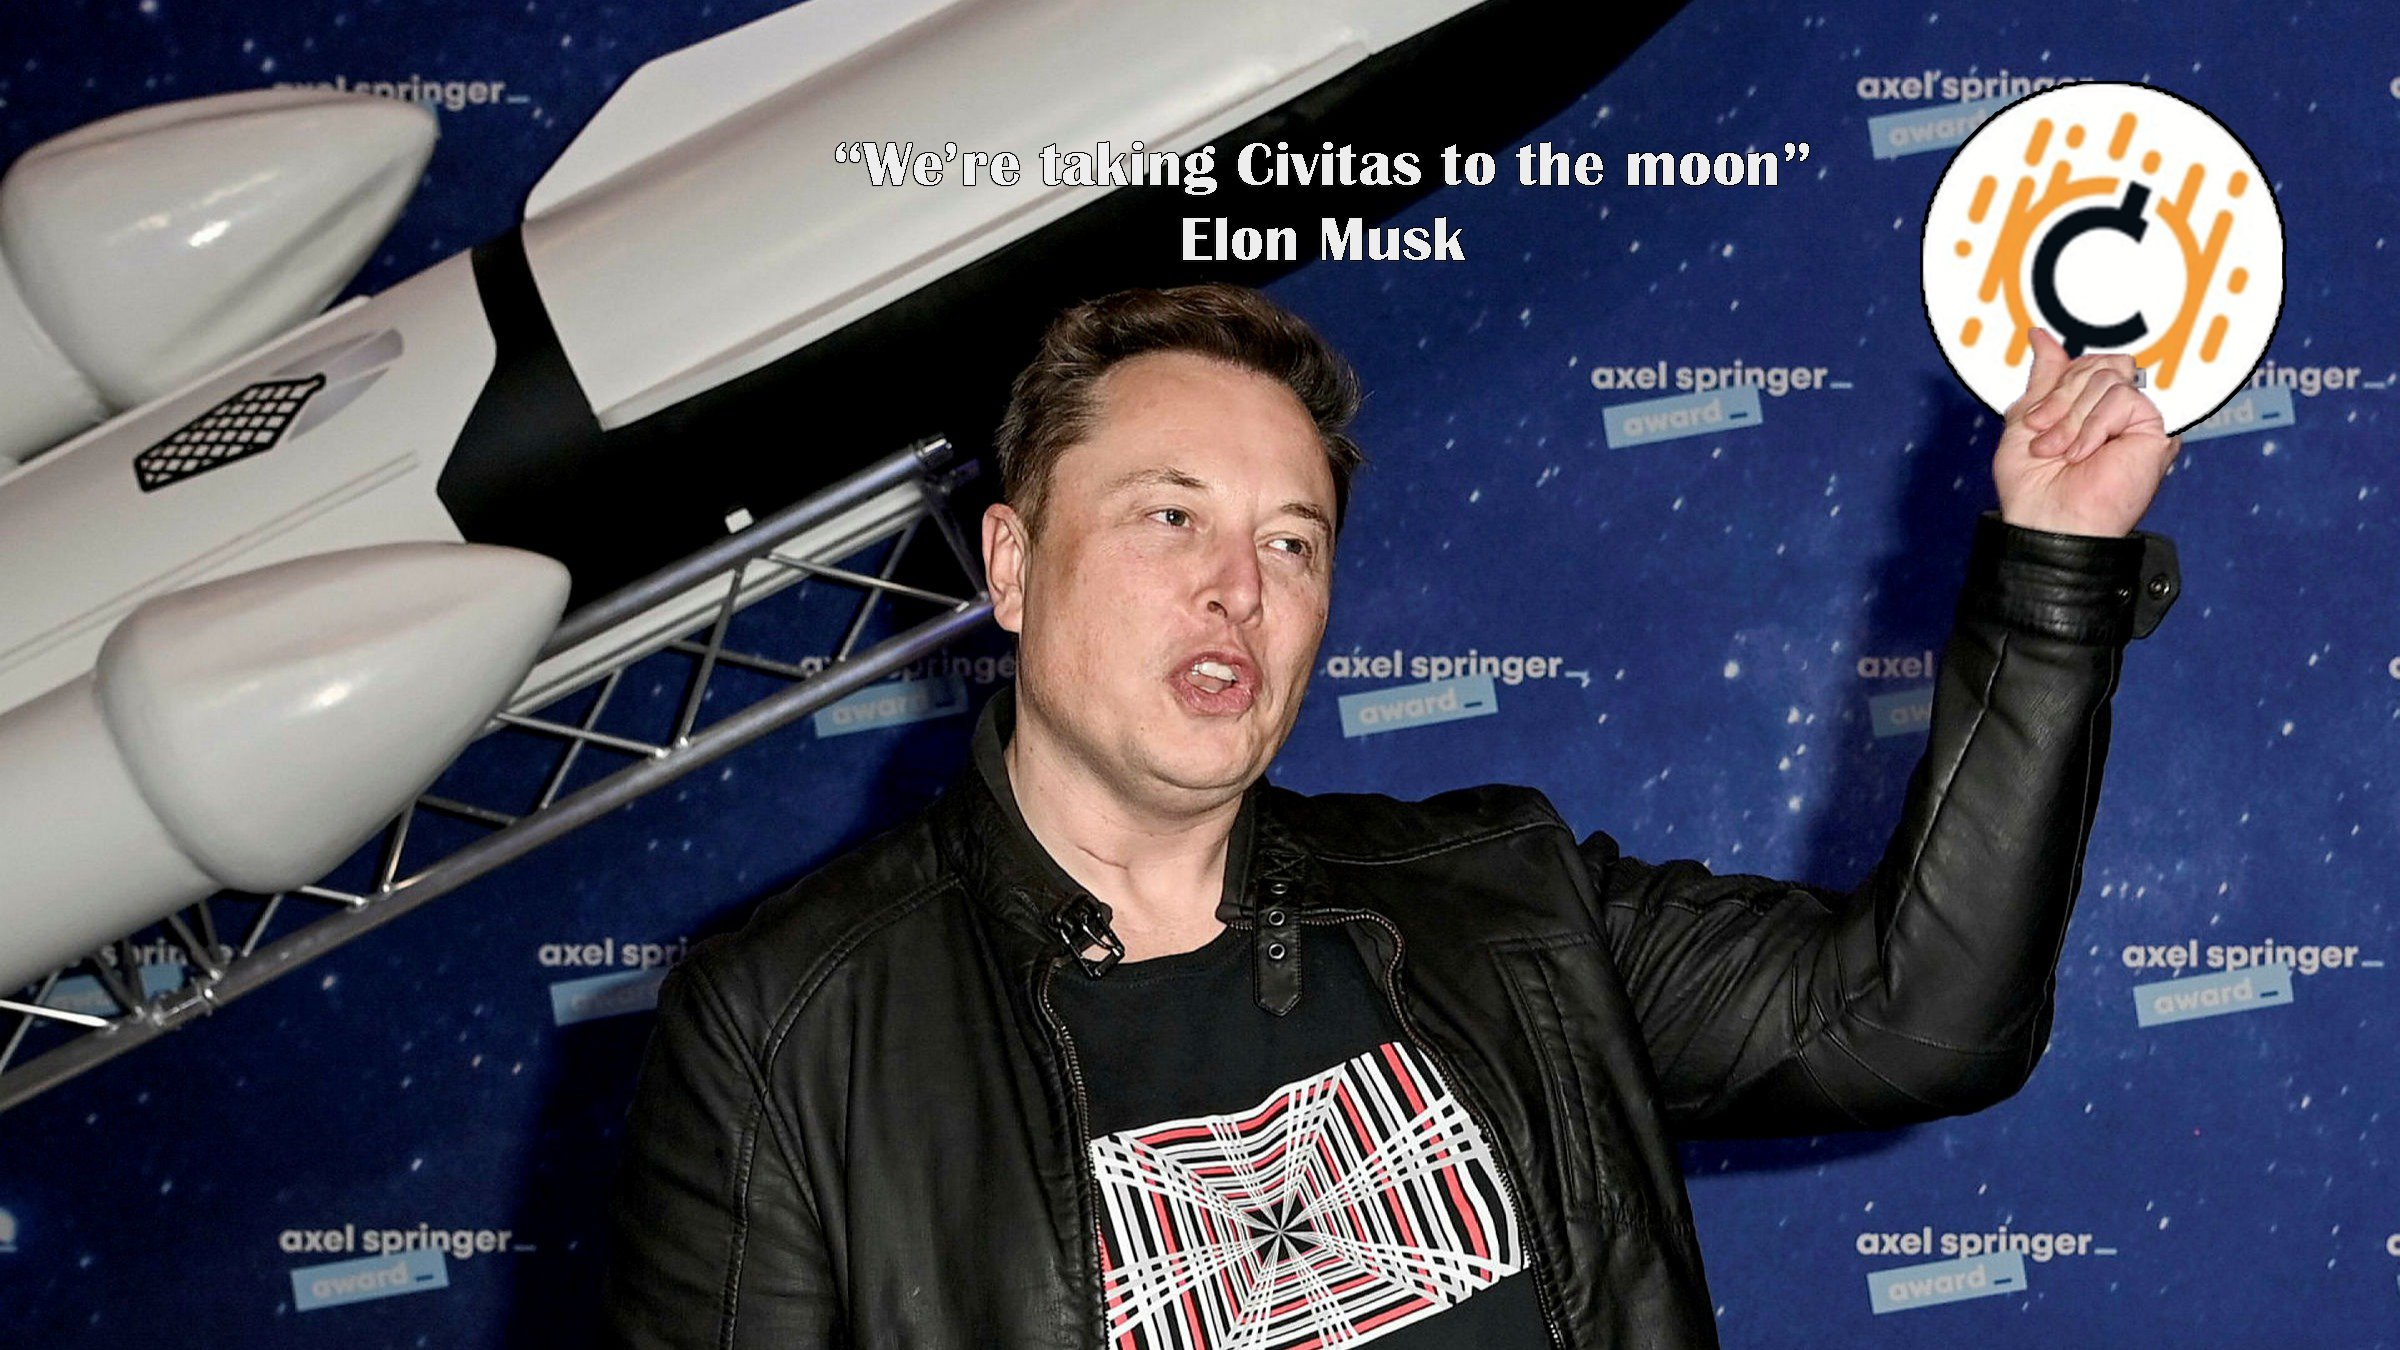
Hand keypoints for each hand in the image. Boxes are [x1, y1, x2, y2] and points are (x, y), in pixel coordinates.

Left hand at [1991, 328, 2179, 537]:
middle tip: (2043, 436)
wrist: (2046, 522)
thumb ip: (2043, 378)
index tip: (2035, 418)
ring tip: (2060, 451)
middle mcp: (2114, 414)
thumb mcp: (2026, 422)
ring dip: (2071, 418)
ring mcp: (2134, 422)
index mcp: (2087, 409)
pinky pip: (2122, 398)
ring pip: (2107, 378)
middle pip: (2096, 365)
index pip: (2084, 365)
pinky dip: (2093, 426)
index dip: (2057, 384)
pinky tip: (2084, 454)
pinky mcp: (2152, 432)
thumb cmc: (2032, 487)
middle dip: (2059, 399)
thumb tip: (2041, 336)